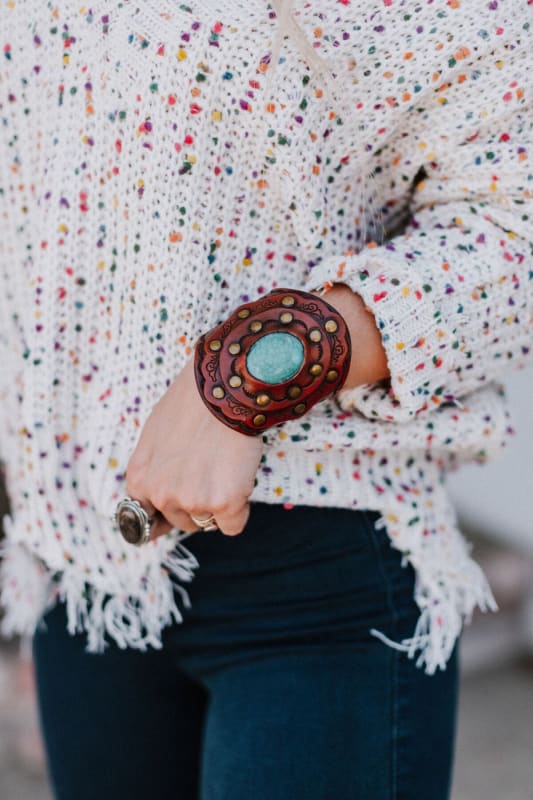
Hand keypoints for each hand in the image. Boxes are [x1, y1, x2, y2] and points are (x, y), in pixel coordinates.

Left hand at [125, 357, 263, 539]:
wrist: (221, 389)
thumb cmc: (190, 403)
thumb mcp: (154, 437)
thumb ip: (155, 470)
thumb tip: (161, 494)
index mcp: (140, 480)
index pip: (145, 519)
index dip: (167, 509)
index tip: (180, 506)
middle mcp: (160, 495)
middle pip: (181, 521)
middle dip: (196, 503)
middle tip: (211, 470)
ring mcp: (192, 502)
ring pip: (207, 523)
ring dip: (218, 505)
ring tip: (225, 468)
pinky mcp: (224, 503)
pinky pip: (233, 525)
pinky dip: (240, 510)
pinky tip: (240, 481)